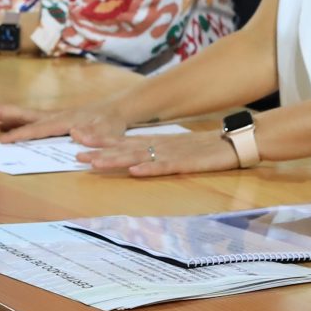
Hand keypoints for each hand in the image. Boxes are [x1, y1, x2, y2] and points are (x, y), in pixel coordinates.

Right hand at [0, 100, 132, 144]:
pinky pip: (31, 119)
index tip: (2, 139)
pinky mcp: (55, 118)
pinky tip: (3, 127)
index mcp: (66, 121)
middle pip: (25, 114)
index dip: (20, 134)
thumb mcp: (109, 131)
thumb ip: (94, 134)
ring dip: (5, 115)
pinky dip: (16, 121)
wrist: (118, 109)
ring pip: (26, 114)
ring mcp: (54, 116)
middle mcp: (56, 116)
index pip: (39, 129)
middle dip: (3, 113)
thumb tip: (75, 134)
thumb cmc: (113, 123)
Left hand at [75, 133, 237, 177]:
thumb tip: (136, 160)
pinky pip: (165, 167)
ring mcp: (173, 154)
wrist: (235, 141)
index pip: (124, 141)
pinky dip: (150, 169)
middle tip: (75, 151)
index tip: (78, 139)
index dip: (101, 140)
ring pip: (139, 156)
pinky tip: (136, 171)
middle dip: (100, 150)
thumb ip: (158, 153)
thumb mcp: (178, 150)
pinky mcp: (187, 163)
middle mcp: (161, 145)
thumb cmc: (207, 148)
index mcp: (158, 143)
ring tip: (96, 162)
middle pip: (125, 147)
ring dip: (117, 159)